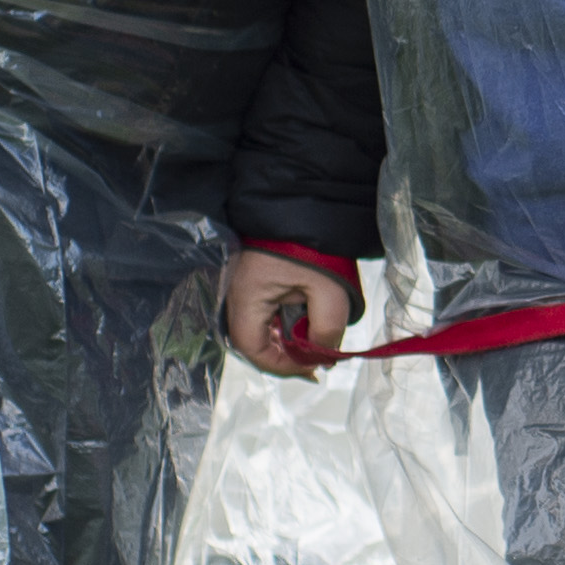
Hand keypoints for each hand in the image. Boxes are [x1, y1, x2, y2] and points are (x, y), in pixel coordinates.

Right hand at [223, 248, 354, 376]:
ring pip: (262, 328)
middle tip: (320, 357)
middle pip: (256, 341)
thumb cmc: (311, 242)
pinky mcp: (253, 280)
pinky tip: (309, 317)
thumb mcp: (329, 291)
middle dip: (289, 353)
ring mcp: (242, 287)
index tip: (313, 368)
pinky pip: (265, 311)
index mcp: (245, 298)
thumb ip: (327, 330)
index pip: (253, 349)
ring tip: (319, 336)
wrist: (302, 196)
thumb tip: (324, 357)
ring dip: (290, 336)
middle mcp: (235, 296)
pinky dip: (287, 320)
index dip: (282, 366)